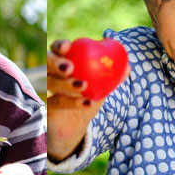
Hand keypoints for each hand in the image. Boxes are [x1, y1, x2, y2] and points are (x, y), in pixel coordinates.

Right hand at [46, 40, 128, 160]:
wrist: (73, 127)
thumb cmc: (86, 100)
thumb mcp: (101, 87)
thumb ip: (113, 76)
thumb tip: (128, 66)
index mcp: (63, 64)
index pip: (56, 50)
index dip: (59, 46)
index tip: (67, 46)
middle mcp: (51, 76)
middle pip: (47, 65)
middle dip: (56, 63)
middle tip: (70, 67)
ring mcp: (48, 93)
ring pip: (51, 84)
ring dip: (66, 84)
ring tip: (83, 85)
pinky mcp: (47, 110)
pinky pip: (58, 104)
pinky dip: (73, 102)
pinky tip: (88, 102)